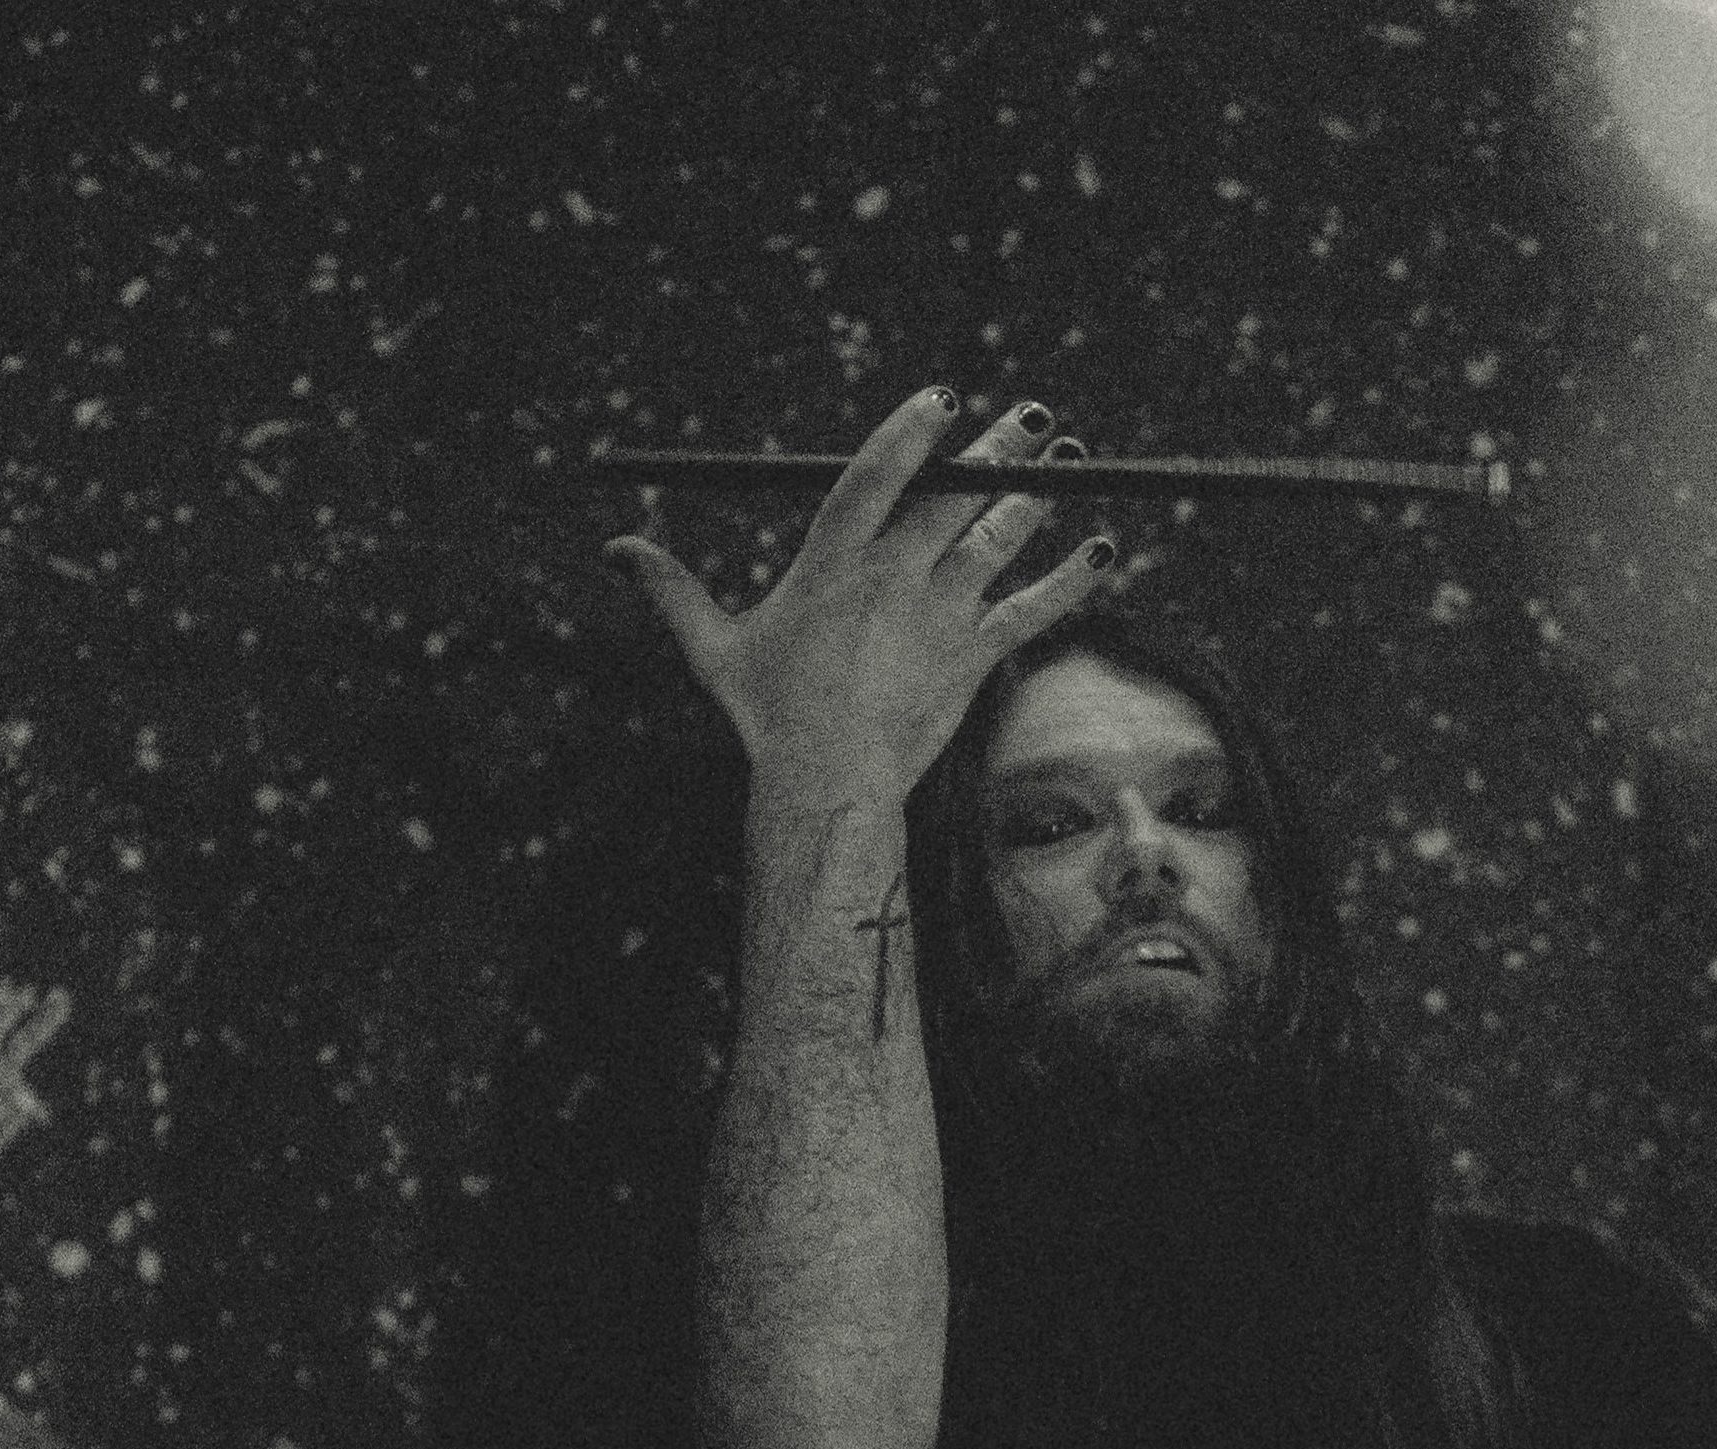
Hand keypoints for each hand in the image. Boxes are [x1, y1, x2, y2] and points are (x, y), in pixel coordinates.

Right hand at [603, 386, 1111, 811]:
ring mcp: (941, 614)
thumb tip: (614, 550)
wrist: (826, 783)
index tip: (944, 397)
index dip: (913, 431)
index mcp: (834, 561)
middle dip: (999, 450)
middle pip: (956, 495)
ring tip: (1069, 455)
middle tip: (1031, 417)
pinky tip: (1102, 549)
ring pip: (1001, 539)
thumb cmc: (766, 716)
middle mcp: (895, 576)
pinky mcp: (975, 656)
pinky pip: (1034, 610)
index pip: (878, 474)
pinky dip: (1071, 580)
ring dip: (1040, 495)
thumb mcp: (712, 647)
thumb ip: (672, 589)